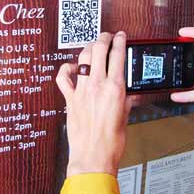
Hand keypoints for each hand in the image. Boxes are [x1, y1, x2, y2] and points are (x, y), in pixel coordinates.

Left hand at [56, 32, 135, 176]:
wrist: (93, 158)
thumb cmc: (111, 143)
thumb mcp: (126, 117)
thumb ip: (127, 100)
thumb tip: (131, 93)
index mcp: (115, 89)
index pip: (117, 55)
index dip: (119, 41)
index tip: (121, 36)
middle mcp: (97, 86)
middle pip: (98, 50)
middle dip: (103, 38)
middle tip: (107, 36)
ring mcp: (81, 91)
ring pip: (82, 59)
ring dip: (88, 49)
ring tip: (93, 47)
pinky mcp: (70, 99)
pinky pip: (63, 78)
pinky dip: (66, 69)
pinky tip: (71, 67)